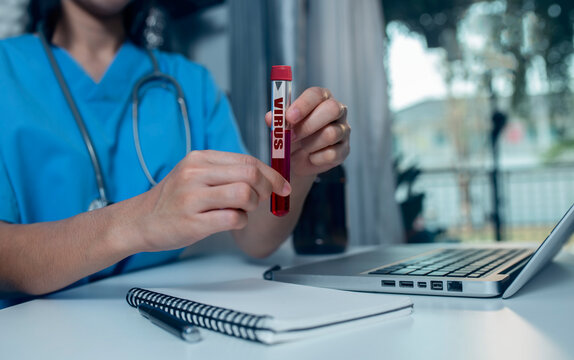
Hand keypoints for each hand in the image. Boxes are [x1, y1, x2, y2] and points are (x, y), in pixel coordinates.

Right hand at [133, 150, 290, 251]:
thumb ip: (226, 172)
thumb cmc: (174, 199)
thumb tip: (265, 176)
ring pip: (244, 195)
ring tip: (243, 210)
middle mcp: (195, 174)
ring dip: (252, 205)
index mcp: (200, 159)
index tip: (281, 185)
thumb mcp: (195, 175)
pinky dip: (240, 221)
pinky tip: (230, 221)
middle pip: (249, 174)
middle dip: (266, 188)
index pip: (247, 160)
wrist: (140, 221)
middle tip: (265, 199)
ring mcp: (192, 198)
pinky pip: (233, 219)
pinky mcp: (193, 222)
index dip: (271, 174)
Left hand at [266, 87, 349, 177]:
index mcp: (321, 98)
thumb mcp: (282, 125)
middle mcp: (337, 111)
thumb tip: (271, 117)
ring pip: (331, 134)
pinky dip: (316, 158)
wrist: (296, 161)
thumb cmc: (292, 136)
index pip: (317, 94)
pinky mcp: (344, 150)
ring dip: (310, 143)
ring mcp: (343, 130)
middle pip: (332, 109)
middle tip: (291, 136)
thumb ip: (277, 119)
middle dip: (308, 125)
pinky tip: (311, 157)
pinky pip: (332, 154)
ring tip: (302, 147)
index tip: (289, 117)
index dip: (303, 105)